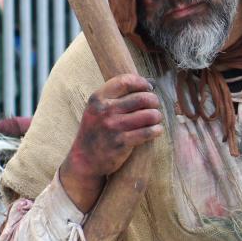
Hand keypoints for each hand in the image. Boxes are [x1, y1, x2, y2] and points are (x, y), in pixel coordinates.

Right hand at [59, 74, 162, 211]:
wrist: (84, 159)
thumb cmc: (96, 131)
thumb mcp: (97, 109)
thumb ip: (117, 95)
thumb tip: (150, 82)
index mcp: (98, 98)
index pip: (126, 81)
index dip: (142, 82)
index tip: (149, 87)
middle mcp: (105, 110)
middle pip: (142, 98)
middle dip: (154, 100)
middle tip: (155, 105)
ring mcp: (113, 127)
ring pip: (148, 115)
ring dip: (157, 116)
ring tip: (156, 118)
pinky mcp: (121, 143)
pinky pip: (147, 132)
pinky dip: (156, 130)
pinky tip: (156, 130)